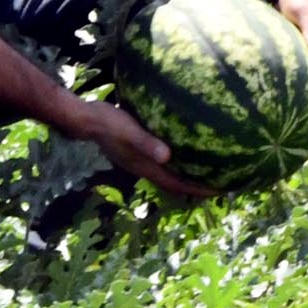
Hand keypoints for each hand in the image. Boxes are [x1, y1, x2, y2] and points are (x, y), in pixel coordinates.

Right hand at [69, 97, 214, 202]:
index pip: (178, 185)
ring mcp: (140, 161)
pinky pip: (162, 161)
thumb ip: (146, 143)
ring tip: (208, 170)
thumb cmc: (108, 123)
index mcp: (146, 168)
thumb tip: (167, 157)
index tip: (222, 190)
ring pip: (170, 173)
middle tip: (222, 182)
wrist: (84, 117)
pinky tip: (184, 150)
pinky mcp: (137, 150)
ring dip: (188, 175)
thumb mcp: (128, 131)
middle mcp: (145, 168)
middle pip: (176, 183)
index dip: (199, 190)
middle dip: (198, 186)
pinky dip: (177, 161)